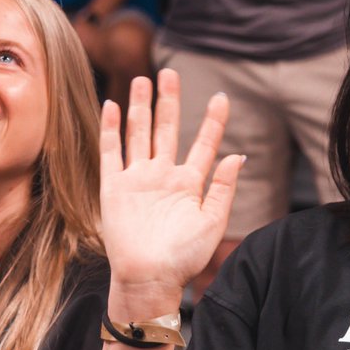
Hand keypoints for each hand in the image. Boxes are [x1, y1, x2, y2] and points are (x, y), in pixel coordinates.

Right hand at [100, 68, 243, 314]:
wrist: (149, 277)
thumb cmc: (184, 257)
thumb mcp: (212, 222)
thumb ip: (223, 187)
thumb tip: (238, 155)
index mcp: (189, 184)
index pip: (203, 144)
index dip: (212, 121)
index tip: (221, 97)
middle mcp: (163, 176)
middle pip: (167, 129)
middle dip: (170, 101)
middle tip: (172, 72)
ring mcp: (137, 179)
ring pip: (139, 134)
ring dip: (142, 108)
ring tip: (145, 79)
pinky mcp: (114, 187)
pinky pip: (111, 152)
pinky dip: (111, 129)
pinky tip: (113, 105)